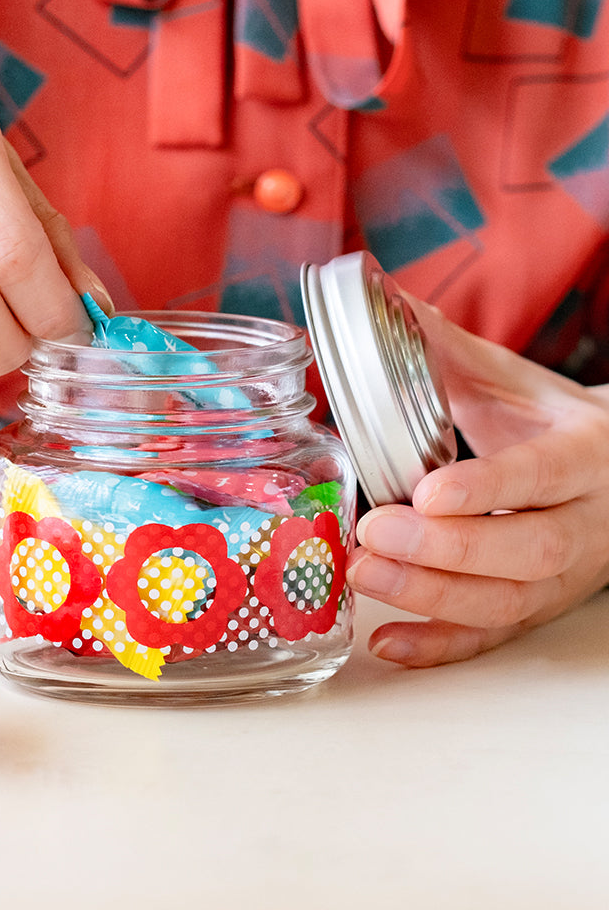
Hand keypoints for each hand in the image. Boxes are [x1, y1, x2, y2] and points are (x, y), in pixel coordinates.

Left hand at [346, 296, 608, 665]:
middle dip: (447, 548)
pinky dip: (438, 645)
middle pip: (528, 550)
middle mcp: (582, 523)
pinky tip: (386, 642)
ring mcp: (563, 576)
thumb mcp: (514, 383)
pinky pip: (492, 637)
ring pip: (508, 601)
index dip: (488, 488)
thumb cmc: (553, 425)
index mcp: (584, 455)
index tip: (428, 491)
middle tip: (374, 531)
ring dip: (431, 596)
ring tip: (362, 574)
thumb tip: (383, 300)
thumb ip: (449, 350)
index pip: (542, 475)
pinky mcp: (536, 607)